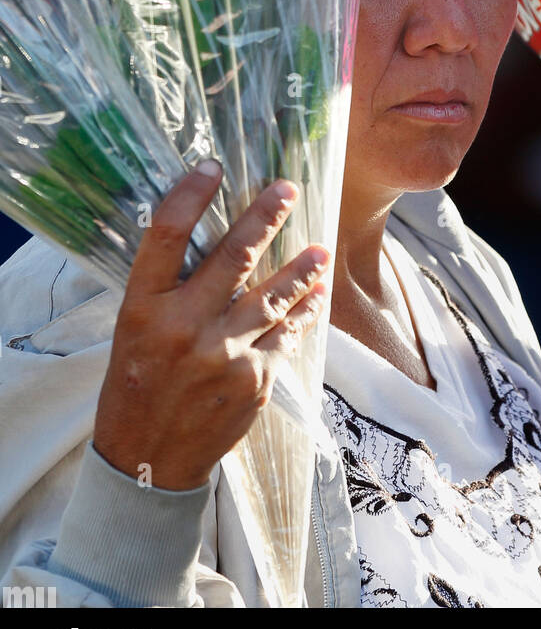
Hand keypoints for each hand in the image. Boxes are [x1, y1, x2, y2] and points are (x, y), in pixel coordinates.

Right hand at [93, 161, 329, 489]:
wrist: (146, 462)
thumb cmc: (136, 384)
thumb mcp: (133, 329)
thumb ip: (166, 288)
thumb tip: (208, 235)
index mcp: (142, 308)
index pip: (165, 235)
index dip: (191, 194)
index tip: (213, 166)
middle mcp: (182, 327)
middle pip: (232, 256)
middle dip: (265, 217)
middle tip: (286, 190)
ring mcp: (222, 355)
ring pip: (272, 296)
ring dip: (301, 269)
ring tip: (320, 250)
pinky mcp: (253, 381)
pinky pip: (285, 335)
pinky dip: (302, 313)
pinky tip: (315, 298)